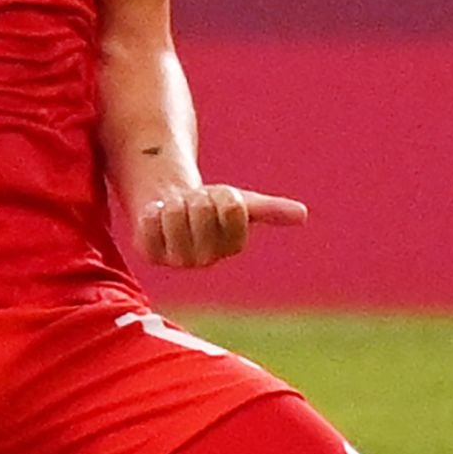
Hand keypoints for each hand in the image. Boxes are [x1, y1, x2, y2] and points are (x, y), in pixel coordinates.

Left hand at [130, 179, 309, 270]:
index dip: (221, 194)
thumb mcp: (241, 202)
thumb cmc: (208, 205)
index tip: (217, 199)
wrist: (170, 206)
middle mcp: (207, 259)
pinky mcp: (149, 254)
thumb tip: (303, 215)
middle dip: (196, 196)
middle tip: (193, 205)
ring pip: (174, 213)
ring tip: (175, 211)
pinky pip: (149, 222)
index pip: (232, 208)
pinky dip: (151, 210)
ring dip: (172, 202)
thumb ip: (269, 209)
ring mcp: (177, 259)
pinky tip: (156, 218)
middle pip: (201, 208)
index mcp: (233, 245)